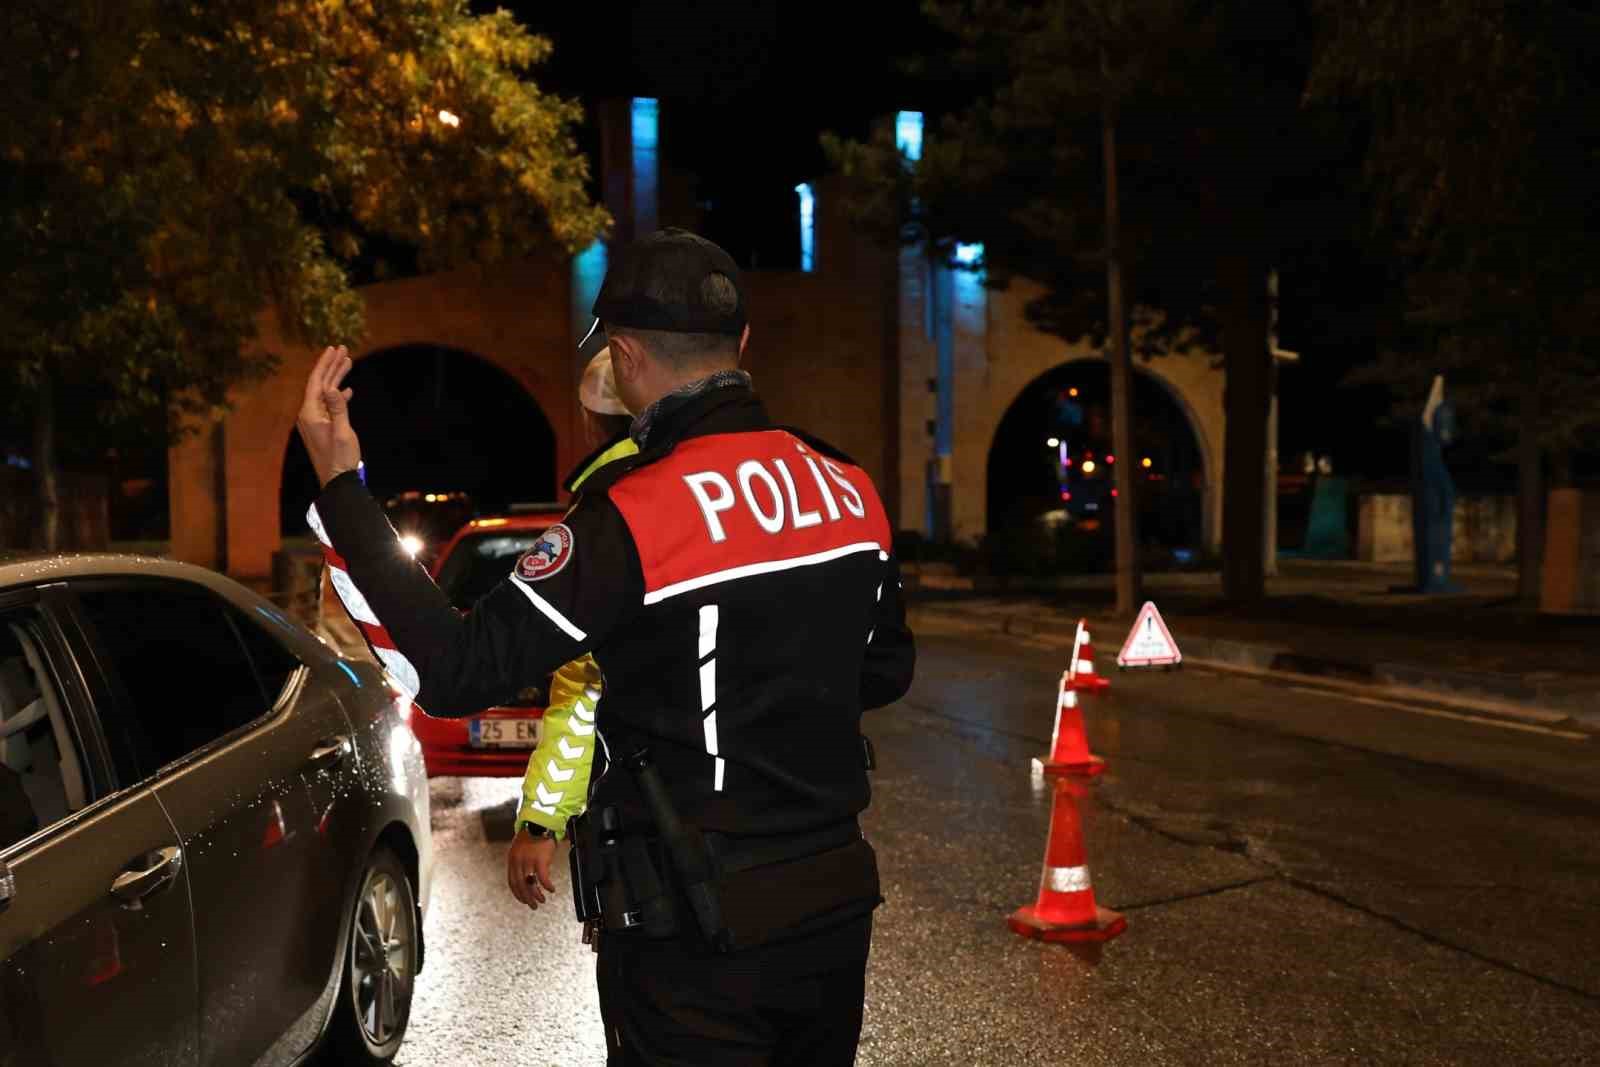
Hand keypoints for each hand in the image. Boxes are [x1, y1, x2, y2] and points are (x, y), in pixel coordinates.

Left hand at [297, 345, 363, 487]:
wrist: (337, 480)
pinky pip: (328, 405)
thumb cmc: (341, 458)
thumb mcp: (342, 432)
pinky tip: (346, 390)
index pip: (317, 382)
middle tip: (343, 348)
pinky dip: (337, 395)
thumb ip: (338, 408)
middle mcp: (309, 415)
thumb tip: (333, 387)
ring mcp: (314, 421)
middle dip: (332, 366)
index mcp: (310, 414)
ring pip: (325, 393)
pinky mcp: (321, 427)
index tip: (334, 348)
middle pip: (320, 384)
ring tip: (348, 362)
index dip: (325, 364)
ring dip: (336, 378)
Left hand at [507, 829, 558, 909]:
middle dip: (527, 898)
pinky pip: (543, 879)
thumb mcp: (520, 848)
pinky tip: (551, 889)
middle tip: (533, 905)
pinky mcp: (540, 860)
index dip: (518, 894)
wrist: (540, 821)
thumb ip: (520, 862)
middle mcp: (518, 862)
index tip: (523, 900)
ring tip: (542, 900)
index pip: (512, 882)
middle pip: (520, 886)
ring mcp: (528, 861)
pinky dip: (547, 886)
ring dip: (536, 895)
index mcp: (512, 859)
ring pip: (530, 885)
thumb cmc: (532, 833)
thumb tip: (526, 876)